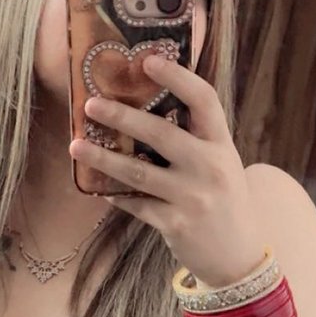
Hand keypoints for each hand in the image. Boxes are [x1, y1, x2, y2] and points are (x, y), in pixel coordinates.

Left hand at [71, 57, 265, 287]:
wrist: (238, 256)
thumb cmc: (224, 200)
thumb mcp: (221, 163)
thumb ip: (195, 138)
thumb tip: (146, 105)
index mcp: (221, 145)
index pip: (203, 101)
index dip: (177, 77)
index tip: (149, 60)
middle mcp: (209, 168)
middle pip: (161, 134)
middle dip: (122, 117)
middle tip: (91, 104)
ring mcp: (192, 198)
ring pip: (139, 173)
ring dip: (104, 158)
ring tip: (77, 145)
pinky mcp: (176, 225)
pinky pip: (136, 205)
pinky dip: (115, 196)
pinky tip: (97, 189)